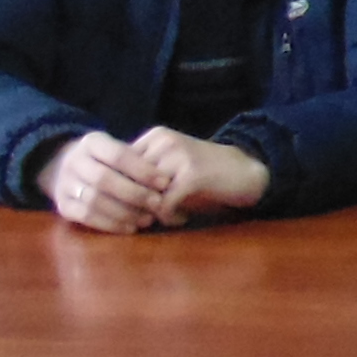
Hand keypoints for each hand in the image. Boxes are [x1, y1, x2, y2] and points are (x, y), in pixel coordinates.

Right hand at [44, 131, 179, 233]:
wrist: (61, 166)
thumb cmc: (103, 160)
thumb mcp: (114, 150)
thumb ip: (135, 161)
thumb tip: (166, 182)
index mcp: (91, 142)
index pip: (118, 154)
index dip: (143, 170)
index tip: (165, 182)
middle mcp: (74, 161)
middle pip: (104, 179)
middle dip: (135, 193)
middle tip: (157, 203)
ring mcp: (64, 184)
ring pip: (94, 200)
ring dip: (124, 212)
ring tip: (147, 219)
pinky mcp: (62, 205)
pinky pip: (86, 217)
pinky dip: (110, 224)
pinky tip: (130, 228)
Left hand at [124, 128, 271, 216]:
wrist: (246, 171)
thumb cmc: (204, 172)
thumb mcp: (171, 164)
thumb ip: (144, 172)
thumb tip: (110, 193)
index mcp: (155, 136)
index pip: (118, 166)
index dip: (121, 192)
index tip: (134, 208)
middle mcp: (163, 141)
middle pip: (128, 181)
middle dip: (133, 205)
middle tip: (148, 218)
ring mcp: (178, 156)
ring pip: (143, 194)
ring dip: (151, 213)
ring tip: (166, 218)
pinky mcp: (192, 175)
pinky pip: (164, 205)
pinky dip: (169, 218)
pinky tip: (181, 219)